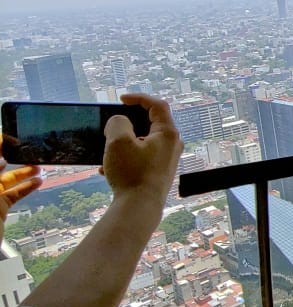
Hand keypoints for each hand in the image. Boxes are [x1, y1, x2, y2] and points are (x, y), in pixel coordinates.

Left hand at [0, 147, 41, 243]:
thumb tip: (0, 143)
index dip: (0, 142)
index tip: (15, 138)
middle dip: (13, 155)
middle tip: (28, 149)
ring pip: (8, 178)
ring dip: (24, 171)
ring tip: (39, 166)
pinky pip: (15, 193)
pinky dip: (27, 187)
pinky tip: (39, 182)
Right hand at [100, 94, 182, 210]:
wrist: (139, 208)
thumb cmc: (132, 174)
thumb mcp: (118, 141)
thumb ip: (117, 123)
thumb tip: (119, 123)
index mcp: (168, 133)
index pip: (157, 105)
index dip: (139, 98)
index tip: (121, 99)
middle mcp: (172, 145)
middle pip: (150, 123)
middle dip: (128, 123)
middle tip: (113, 125)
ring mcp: (166, 160)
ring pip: (142, 142)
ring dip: (123, 143)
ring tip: (107, 151)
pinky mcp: (158, 172)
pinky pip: (139, 158)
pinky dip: (124, 158)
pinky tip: (106, 169)